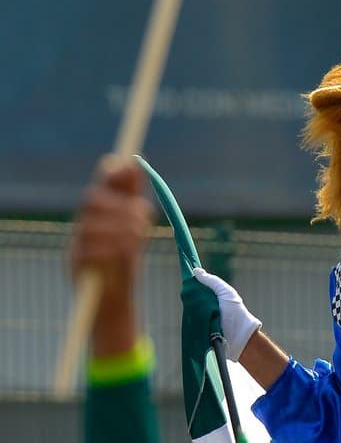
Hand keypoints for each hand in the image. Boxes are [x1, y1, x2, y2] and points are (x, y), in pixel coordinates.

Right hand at [70, 155, 153, 356]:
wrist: (113, 299)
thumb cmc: (123, 260)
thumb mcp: (132, 226)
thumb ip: (130, 197)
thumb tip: (132, 162)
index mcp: (96, 216)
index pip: (99, 188)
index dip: (111, 176)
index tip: (128, 165)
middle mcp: (83, 227)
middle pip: (92, 200)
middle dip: (120, 204)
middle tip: (144, 214)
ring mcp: (76, 244)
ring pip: (93, 223)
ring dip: (121, 227)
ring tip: (139, 235)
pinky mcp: (76, 265)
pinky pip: (91, 250)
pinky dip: (113, 249)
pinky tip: (126, 252)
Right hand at [193, 267, 261, 361]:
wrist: (239, 335)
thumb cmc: (235, 311)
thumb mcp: (225, 292)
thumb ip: (212, 281)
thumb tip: (195, 271)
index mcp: (211, 297)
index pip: (197, 289)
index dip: (191, 285)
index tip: (185, 281)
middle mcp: (205, 307)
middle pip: (191, 300)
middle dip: (188, 297)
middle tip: (186, 294)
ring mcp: (200, 319)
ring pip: (188, 311)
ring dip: (189, 309)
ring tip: (191, 305)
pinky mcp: (197, 331)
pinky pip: (189, 324)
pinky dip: (188, 321)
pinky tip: (188, 317)